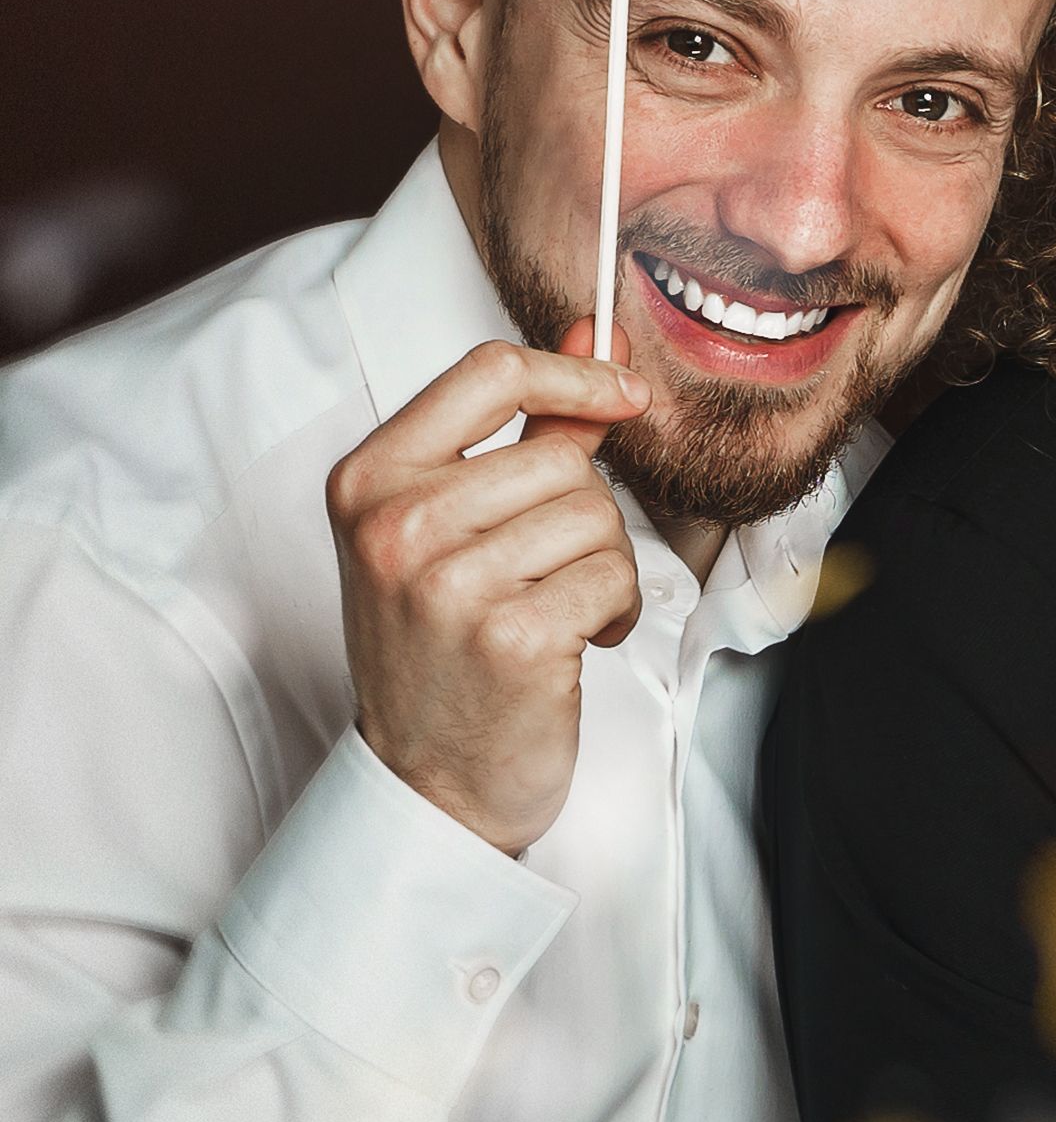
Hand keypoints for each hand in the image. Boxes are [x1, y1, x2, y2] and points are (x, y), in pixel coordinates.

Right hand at [328, 327, 646, 856]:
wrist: (429, 784)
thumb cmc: (440, 651)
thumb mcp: (452, 528)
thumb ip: (525, 428)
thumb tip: (589, 337)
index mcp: (368, 481)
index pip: (487, 371)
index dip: (573, 374)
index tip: (621, 394)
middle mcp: (396, 526)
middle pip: (560, 455)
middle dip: (585, 512)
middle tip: (547, 570)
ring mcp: (449, 583)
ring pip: (596, 515)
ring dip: (601, 566)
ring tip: (553, 610)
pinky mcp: (511, 636)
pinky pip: (615, 577)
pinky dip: (615, 612)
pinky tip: (572, 644)